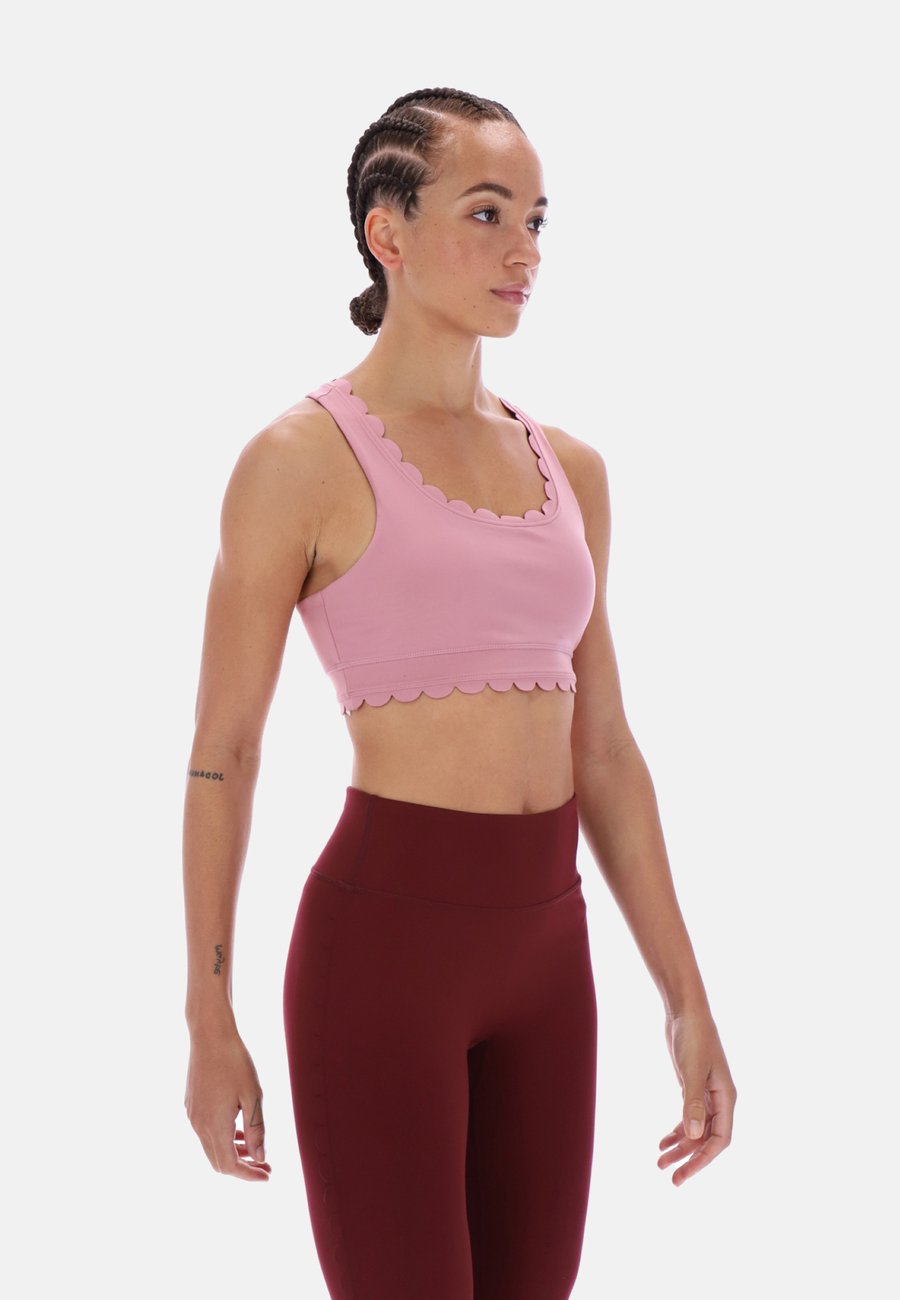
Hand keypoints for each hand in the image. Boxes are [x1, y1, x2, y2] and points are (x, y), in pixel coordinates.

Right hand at [184, 1029, 272, 1180]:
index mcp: (215, 1126)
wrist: (209, 1034)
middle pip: (218, 1162)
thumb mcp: (253, 1096)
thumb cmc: (235, 1062)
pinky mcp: (191, 1105)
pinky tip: (239, 1129)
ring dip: (233, 1153)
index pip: (230, 1166)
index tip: (268, 1174)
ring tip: (256, 1149)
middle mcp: (199, 1125)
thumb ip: (256, 1130)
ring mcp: (192, 1116)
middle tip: (265, 1165)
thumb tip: (260, 1157)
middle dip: (243, 1168)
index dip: (249, 1175)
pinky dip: (223, 1139)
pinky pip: (206, 1132)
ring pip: (211, 1148)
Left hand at [658, 1008, 736, 1185]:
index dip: (704, 1159)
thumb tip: (692, 1135)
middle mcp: (719, 1099)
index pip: (721, 1139)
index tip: (684, 1173)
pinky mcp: (692, 1087)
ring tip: (659, 1162)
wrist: (685, 1011)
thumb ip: (693, 1102)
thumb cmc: (693, 1036)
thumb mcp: (692, 1070)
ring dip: (680, 1147)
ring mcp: (706, 1094)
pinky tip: (661, 1142)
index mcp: (726, 1097)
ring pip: (696, 1130)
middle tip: (669, 1177)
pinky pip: (688, 1117)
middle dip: (690, 1159)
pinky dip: (676, 1131)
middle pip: (707, 1139)